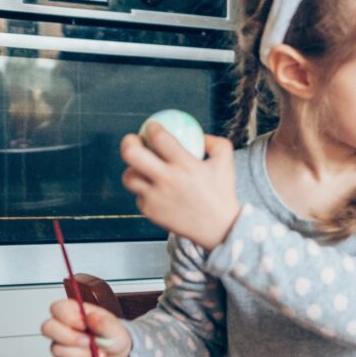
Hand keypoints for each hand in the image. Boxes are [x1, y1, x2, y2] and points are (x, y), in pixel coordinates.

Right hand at [41, 299, 131, 356]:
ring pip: (58, 350)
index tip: (85, 325)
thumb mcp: (115, 329)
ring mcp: (59, 343)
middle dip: (71, 338)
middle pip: (47, 328)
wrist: (116, 356)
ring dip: (83, 355)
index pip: (57, 308)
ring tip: (98, 354)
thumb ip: (105, 324)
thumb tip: (92, 318)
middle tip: (90, 342)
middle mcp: (62, 326)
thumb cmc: (113, 337)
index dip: (68, 317)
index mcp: (74, 311)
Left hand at [120, 123, 239, 248]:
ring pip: (129, 176)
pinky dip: (146, 191)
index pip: (159, 138)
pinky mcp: (150, 211)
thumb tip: (199, 133)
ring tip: (143, 168)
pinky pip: (139, 195)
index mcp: (186, 165)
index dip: (152, 128)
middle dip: (128, 142)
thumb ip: (214, 143)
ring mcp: (156, 197)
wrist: (219, 229)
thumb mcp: (226, 163)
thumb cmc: (222, 194)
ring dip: (134, 169)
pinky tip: (157, 191)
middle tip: (133, 141)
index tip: (153, 127)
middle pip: (131, 154)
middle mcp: (167, 180)